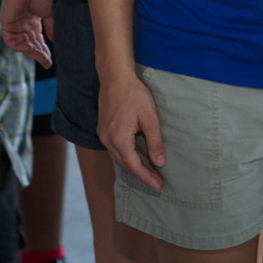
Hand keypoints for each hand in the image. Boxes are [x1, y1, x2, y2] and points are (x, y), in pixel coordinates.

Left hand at [0, 0, 54, 67]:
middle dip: (39, 54)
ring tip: (42, 57)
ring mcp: (15, 24)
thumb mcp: (50, 12)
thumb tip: (55, 41)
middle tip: (47, 63)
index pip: (38, 40)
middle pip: (31, 44)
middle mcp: (23, 24)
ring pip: (22, 44)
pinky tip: (31, 48)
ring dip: (32, 51)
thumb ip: (52, 27)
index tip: (51, 61)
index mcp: (33, 20)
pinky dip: (21, 46)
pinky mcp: (6, 24)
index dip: (44, 50)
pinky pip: (11, 41)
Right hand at [97, 72, 165, 191]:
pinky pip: (113, 149)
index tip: (159, 186)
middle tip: (156, 181)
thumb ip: (154, 141)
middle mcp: (108, 140)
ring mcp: (103, 135)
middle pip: (125, 165)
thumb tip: (159, 163)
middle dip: (141, 175)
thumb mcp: (149, 117)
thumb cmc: (134, 94)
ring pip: (118, 158)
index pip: (134, 166)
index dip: (147, 177)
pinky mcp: (103, 129)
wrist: (115, 76)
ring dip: (132, 166)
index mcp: (119, 139)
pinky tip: (134, 155)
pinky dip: (124, 156)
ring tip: (147, 171)